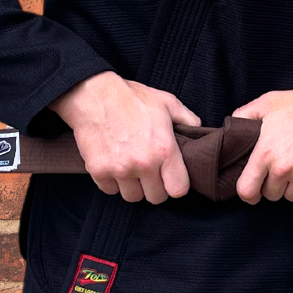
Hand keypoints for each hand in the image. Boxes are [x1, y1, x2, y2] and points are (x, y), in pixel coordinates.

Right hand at [48, 71, 201, 204]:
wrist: (95, 95)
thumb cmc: (132, 98)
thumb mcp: (167, 102)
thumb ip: (187, 119)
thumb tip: (198, 131)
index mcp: (164, 150)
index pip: (178, 190)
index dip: (176, 184)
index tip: (170, 177)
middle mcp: (143, 164)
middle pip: (155, 198)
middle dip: (154, 186)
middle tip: (149, 170)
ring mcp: (120, 170)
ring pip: (132, 197)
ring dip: (133, 186)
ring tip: (131, 165)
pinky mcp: (99, 172)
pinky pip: (110, 190)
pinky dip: (112, 181)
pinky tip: (114, 163)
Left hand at [231, 81, 292, 204]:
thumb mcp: (268, 103)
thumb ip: (245, 115)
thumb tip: (232, 128)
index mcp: (265, 153)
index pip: (246, 190)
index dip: (248, 193)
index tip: (254, 190)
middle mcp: (284, 169)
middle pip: (271, 195)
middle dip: (275, 184)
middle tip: (283, 166)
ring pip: (292, 198)